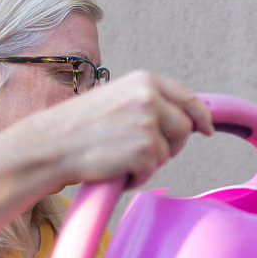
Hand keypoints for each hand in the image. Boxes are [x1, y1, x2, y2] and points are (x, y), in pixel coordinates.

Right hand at [25, 70, 213, 188]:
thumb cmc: (79, 127)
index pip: (187, 97)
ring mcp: (148, 123)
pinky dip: (137, 177)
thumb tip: (184, 117)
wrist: (50, 146)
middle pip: (184, 127)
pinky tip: (115, 169)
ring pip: (170, 151)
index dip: (200, 115)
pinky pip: (153, 170)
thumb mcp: (117, 99)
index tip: (206, 129)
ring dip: (150, 161)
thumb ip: (148, 102)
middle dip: (172, 144)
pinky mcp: (145, 150)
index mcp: (144, 81)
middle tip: (147, 154)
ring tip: (120, 158)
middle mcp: (149, 97)